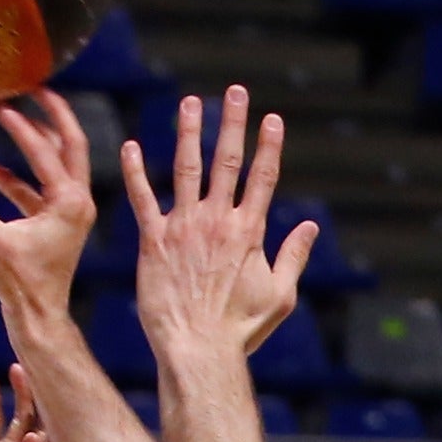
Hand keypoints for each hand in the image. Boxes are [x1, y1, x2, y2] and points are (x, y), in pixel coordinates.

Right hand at [0, 89, 94, 316]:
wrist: (39, 317)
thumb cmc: (21, 284)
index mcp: (71, 203)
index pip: (48, 151)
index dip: (23, 127)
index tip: (2, 105)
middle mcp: (77, 203)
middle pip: (71, 145)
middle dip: (52, 115)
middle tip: (35, 86)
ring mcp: (70, 213)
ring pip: (55, 165)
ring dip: (30, 144)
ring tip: (4, 117)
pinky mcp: (57, 224)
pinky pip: (37, 190)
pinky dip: (15, 179)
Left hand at [121, 85, 318, 360]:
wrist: (198, 349)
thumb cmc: (241, 330)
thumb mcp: (280, 296)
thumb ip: (294, 257)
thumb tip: (310, 226)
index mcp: (249, 232)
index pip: (263, 178)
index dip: (269, 145)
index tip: (272, 118)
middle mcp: (217, 221)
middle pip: (227, 161)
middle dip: (232, 123)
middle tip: (235, 92)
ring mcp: (183, 228)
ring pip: (186, 168)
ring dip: (188, 132)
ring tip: (189, 103)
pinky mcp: (153, 242)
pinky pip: (143, 199)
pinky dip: (135, 172)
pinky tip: (131, 147)